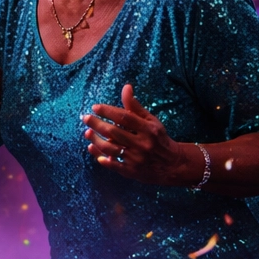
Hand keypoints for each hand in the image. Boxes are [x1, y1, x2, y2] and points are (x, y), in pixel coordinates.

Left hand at [81, 84, 200, 186]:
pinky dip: (102, 158)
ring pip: (111, 149)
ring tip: (87, 133)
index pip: (124, 117)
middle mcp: (142, 143)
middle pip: (114, 132)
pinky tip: (92, 148)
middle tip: (85, 118)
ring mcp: (137, 158)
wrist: (173, 165)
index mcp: (148, 129)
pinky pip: (113, 165)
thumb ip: (135, 106)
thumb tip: (126, 87)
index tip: (95, 107)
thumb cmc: (158, 138)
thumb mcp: (151, 121)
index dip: (108, 111)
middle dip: (97, 124)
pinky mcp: (132, 171)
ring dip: (96, 140)